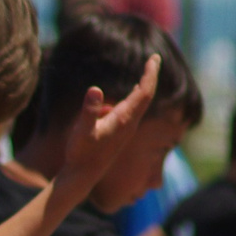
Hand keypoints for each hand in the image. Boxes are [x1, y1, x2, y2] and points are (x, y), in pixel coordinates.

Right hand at [53, 55, 160, 190]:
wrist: (83, 177)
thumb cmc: (81, 153)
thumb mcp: (82, 130)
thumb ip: (89, 110)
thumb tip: (95, 89)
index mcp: (124, 118)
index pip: (143, 91)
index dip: (150, 73)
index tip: (154, 58)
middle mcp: (129, 123)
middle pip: (145, 95)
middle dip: (149, 77)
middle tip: (153, 60)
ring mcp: (125, 130)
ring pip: (136, 104)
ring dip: (139, 89)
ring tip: (142, 76)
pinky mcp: (119, 135)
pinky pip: (126, 112)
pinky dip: (127, 101)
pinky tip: (110, 105)